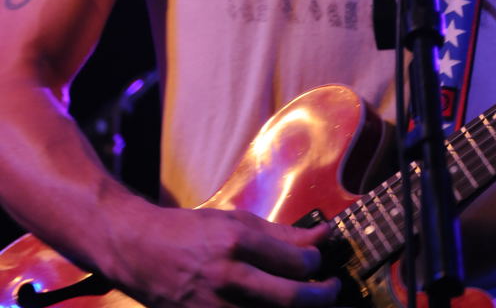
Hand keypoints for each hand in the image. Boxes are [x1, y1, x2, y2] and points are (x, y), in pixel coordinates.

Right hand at [116, 206, 339, 307]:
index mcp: (235, 242)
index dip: (316, 264)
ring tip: (307, 303)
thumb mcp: (235, 221)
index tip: (320, 262)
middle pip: (290, 300)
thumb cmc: (190, 231)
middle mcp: (227, 277)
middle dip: (322, 297)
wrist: (140, 251)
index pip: (294, 262)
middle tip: (332, 290)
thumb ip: (280, 233)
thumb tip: (321, 236)